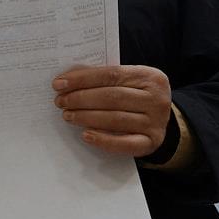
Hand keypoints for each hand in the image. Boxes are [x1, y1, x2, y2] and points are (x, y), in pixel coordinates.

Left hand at [53, 65, 171, 156]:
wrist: (159, 119)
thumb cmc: (135, 96)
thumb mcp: (127, 81)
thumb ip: (103, 79)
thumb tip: (67, 81)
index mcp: (149, 76)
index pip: (111, 74)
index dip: (82, 79)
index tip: (59, 84)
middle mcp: (156, 98)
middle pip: (112, 97)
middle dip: (81, 99)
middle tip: (61, 102)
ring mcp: (156, 122)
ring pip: (115, 119)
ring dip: (86, 117)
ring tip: (68, 116)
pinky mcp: (152, 142)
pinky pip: (125, 143)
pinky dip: (103, 140)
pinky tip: (85, 135)